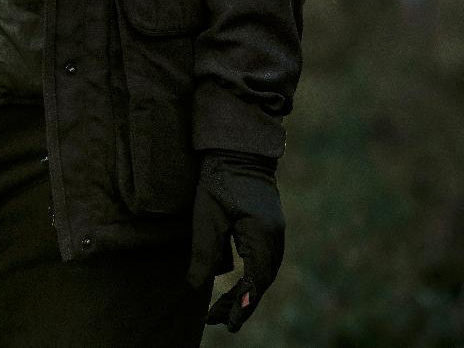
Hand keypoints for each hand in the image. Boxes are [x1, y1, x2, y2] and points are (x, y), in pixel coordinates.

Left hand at [186, 149, 284, 332]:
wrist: (238, 147)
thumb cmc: (219, 176)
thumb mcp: (206, 214)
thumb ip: (203, 251)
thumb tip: (195, 286)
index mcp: (262, 234)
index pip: (254, 281)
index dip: (240, 305)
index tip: (227, 324)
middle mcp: (275, 237)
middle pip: (260, 282)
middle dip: (239, 303)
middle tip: (216, 320)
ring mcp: (276, 232)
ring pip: (263, 273)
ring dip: (244, 292)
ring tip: (220, 309)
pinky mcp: (270, 227)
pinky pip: (263, 260)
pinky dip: (249, 276)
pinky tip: (234, 284)